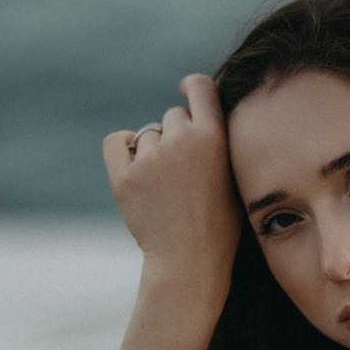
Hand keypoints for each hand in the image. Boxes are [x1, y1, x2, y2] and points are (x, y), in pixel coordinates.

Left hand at [103, 74, 241, 305]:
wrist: (190, 263)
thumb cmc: (219, 228)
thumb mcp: (233, 179)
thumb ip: (215, 145)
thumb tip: (193, 119)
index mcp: (214, 137)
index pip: (200, 88)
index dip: (192, 85)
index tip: (186, 88)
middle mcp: (181, 140)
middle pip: (172, 116)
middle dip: (176, 135)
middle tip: (183, 172)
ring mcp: (150, 159)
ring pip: (147, 135)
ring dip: (152, 151)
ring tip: (165, 187)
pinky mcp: (124, 177)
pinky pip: (116, 143)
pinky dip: (122, 149)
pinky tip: (133, 168)